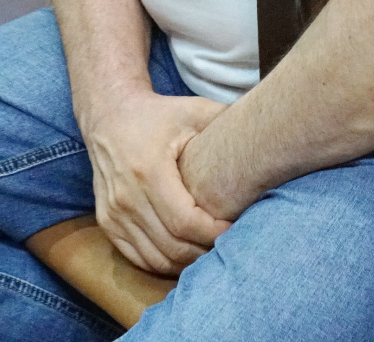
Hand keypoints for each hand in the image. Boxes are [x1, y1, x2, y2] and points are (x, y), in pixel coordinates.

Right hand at [82, 90, 232, 276]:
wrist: (110, 116)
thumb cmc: (158, 114)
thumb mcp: (194, 111)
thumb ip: (227, 122)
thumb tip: (267, 133)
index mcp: (148, 170)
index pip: (185, 221)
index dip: (213, 233)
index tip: (235, 228)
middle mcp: (126, 196)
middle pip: (172, 245)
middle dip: (204, 251)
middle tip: (229, 244)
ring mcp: (113, 213)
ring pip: (155, 257)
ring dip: (186, 262)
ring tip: (210, 250)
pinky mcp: (106, 222)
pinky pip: (138, 257)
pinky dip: (163, 262)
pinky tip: (184, 253)